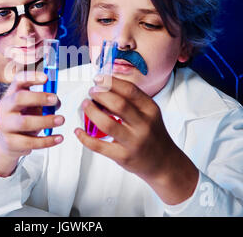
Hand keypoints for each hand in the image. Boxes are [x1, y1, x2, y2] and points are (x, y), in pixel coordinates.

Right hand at [0, 71, 63, 176]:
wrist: (8, 143)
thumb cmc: (23, 120)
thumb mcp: (32, 107)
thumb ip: (43, 102)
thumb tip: (56, 102)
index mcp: (11, 95)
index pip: (18, 81)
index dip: (32, 77)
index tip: (46, 78)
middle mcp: (5, 108)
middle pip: (19, 98)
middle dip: (39, 97)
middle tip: (55, 99)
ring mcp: (5, 125)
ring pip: (25, 122)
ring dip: (46, 121)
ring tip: (61, 119)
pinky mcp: (10, 142)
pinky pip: (30, 142)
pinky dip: (47, 140)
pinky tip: (59, 138)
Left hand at [75, 75, 197, 204]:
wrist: (164, 163)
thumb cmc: (152, 134)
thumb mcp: (149, 114)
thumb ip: (131, 101)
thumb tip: (104, 87)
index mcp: (150, 110)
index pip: (130, 90)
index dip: (111, 82)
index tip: (98, 79)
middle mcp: (144, 125)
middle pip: (118, 104)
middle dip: (100, 95)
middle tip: (91, 92)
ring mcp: (133, 142)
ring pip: (107, 124)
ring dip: (92, 112)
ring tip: (86, 105)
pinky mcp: (123, 156)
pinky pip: (99, 146)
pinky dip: (85, 137)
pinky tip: (79, 131)